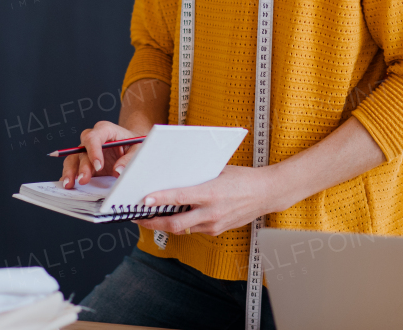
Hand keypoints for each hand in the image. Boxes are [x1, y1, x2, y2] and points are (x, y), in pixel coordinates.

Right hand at [60, 121, 143, 188]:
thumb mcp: (137, 149)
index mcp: (106, 130)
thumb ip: (129, 159)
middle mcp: (93, 139)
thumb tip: (118, 171)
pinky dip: (70, 175)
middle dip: (82, 165)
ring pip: (73, 157)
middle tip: (83, 179)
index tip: (98, 166)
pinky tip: (69, 184)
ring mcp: (87, 151)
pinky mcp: (84, 162)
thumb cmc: (133, 144)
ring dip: (71, 171)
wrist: (131, 146)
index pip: (94, 137)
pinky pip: (73, 166)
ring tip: (69, 184)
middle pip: (82, 149)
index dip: (94, 151)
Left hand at [135, 165, 288, 236]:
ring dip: (163, 225)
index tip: (143, 200)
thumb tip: (174, 174)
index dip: (159, 200)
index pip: (179, 197)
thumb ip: (197, 175)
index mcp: (211, 192)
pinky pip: (192, 230)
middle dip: (152, 222)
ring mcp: (214, 224)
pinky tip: (171, 218)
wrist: (265, 193)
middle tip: (137, 218)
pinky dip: (180, 225)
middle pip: (174, 223)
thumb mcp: (219, 170)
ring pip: (181, 229)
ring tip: (148, 219)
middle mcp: (211, 212)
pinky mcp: (216, 231)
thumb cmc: (242, 178)